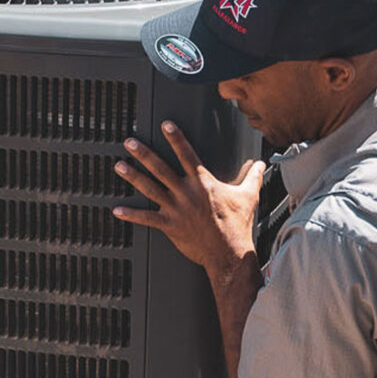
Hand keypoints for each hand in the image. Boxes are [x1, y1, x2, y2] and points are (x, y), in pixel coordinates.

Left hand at [112, 121, 264, 275]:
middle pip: (161, 168)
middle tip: (129, 142)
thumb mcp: (249, 195)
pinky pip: (147, 219)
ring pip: (150, 189)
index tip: (165, 125)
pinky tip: (117, 210)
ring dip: (133, 177)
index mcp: (203, 183)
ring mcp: (176, 209)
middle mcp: (187, 193)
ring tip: (119, 166)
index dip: (176, 138)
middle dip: (144, 153)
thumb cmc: (238, 225)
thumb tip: (260, 163)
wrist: (229, 252)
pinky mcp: (170, 226)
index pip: (187, 154)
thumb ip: (252, 176)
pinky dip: (131, 215)